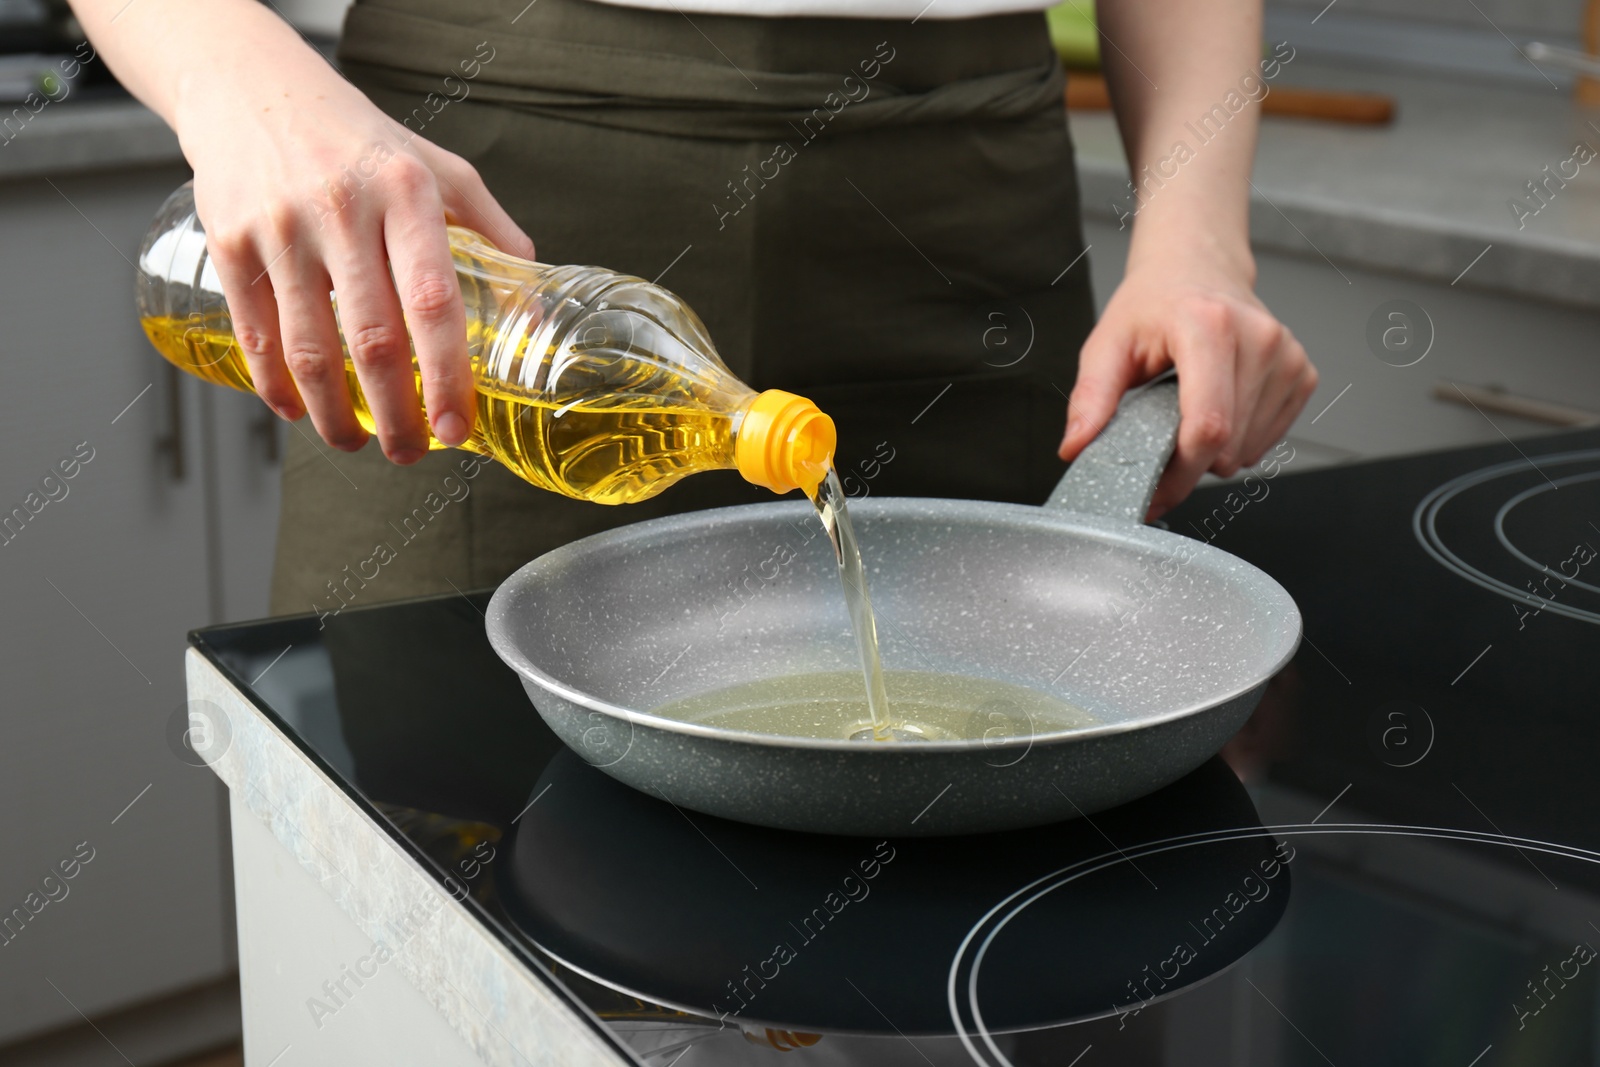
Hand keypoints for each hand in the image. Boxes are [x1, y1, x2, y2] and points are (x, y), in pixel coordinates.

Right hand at [175, 40, 533, 461]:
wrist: (256, 92)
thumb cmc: (363, 143)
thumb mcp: (441, 171)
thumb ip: (495, 235)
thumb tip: (535, 314)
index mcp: (406, 194)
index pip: (433, 302)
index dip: (445, 376)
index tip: (455, 428)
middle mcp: (343, 209)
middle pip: (372, 340)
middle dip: (395, 415)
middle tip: (410, 452)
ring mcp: (281, 227)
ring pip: (309, 348)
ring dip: (334, 414)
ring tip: (355, 442)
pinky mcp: (230, 242)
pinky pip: (256, 332)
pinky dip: (276, 385)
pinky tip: (298, 410)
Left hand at [1057, 253, 1315, 518]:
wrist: (1197, 267)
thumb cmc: (1154, 304)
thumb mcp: (1108, 343)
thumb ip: (1091, 397)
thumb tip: (1077, 446)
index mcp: (1209, 326)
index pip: (1207, 426)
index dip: (1178, 475)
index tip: (1151, 493)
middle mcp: (1259, 339)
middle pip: (1227, 446)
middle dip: (1188, 464)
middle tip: (1159, 436)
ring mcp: (1287, 357)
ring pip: (1248, 451)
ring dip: (1212, 452)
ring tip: (1189, 409)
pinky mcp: (1302, 374)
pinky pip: (1267, 441)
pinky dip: (1238, 440)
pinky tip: (1219, 406)